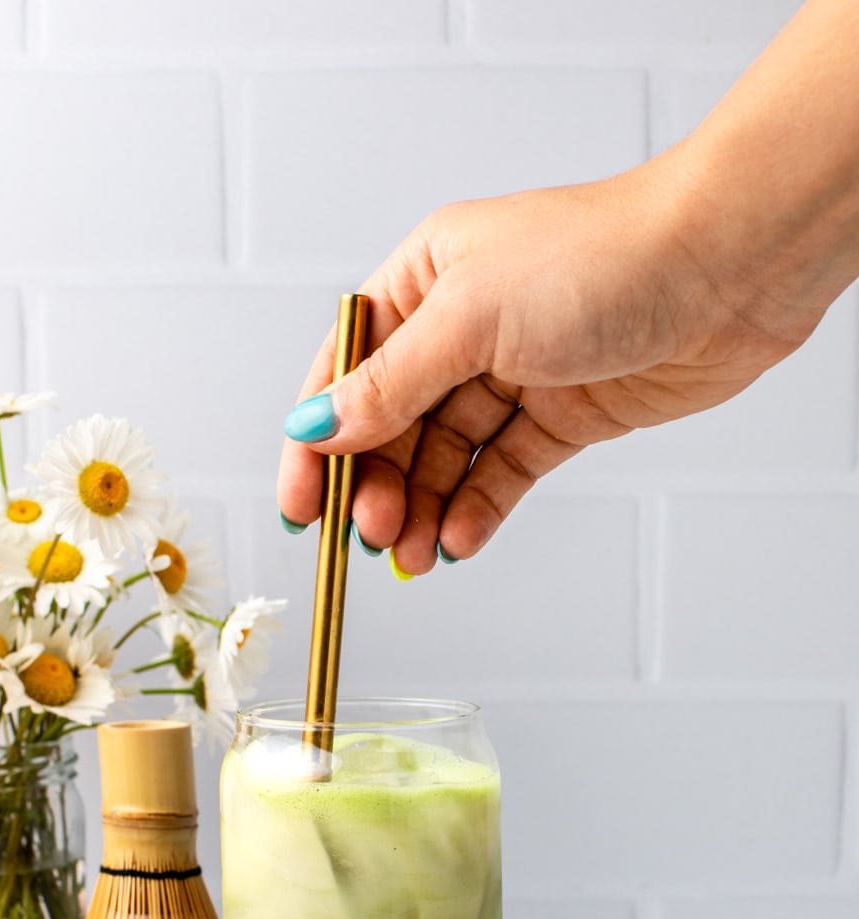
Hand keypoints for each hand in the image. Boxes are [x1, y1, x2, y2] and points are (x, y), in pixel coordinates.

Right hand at [277, 164, 816, 575]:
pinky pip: (503, 473)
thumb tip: (317, 428)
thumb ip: (390, 384)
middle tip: (371, 537)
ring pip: (448, 458)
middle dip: (378, 487)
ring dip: (425, 510)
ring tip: (414, 555)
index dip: (318, 441)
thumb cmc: (602, 258)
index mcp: (425, 279)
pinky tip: (460, 542)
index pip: (347, 371)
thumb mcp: (469, 317)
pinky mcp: (563, 416)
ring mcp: (515, 374)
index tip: (300, 505)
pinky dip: (478, 510)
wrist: (725, 269)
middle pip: (395, 425)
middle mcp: (463, 327)